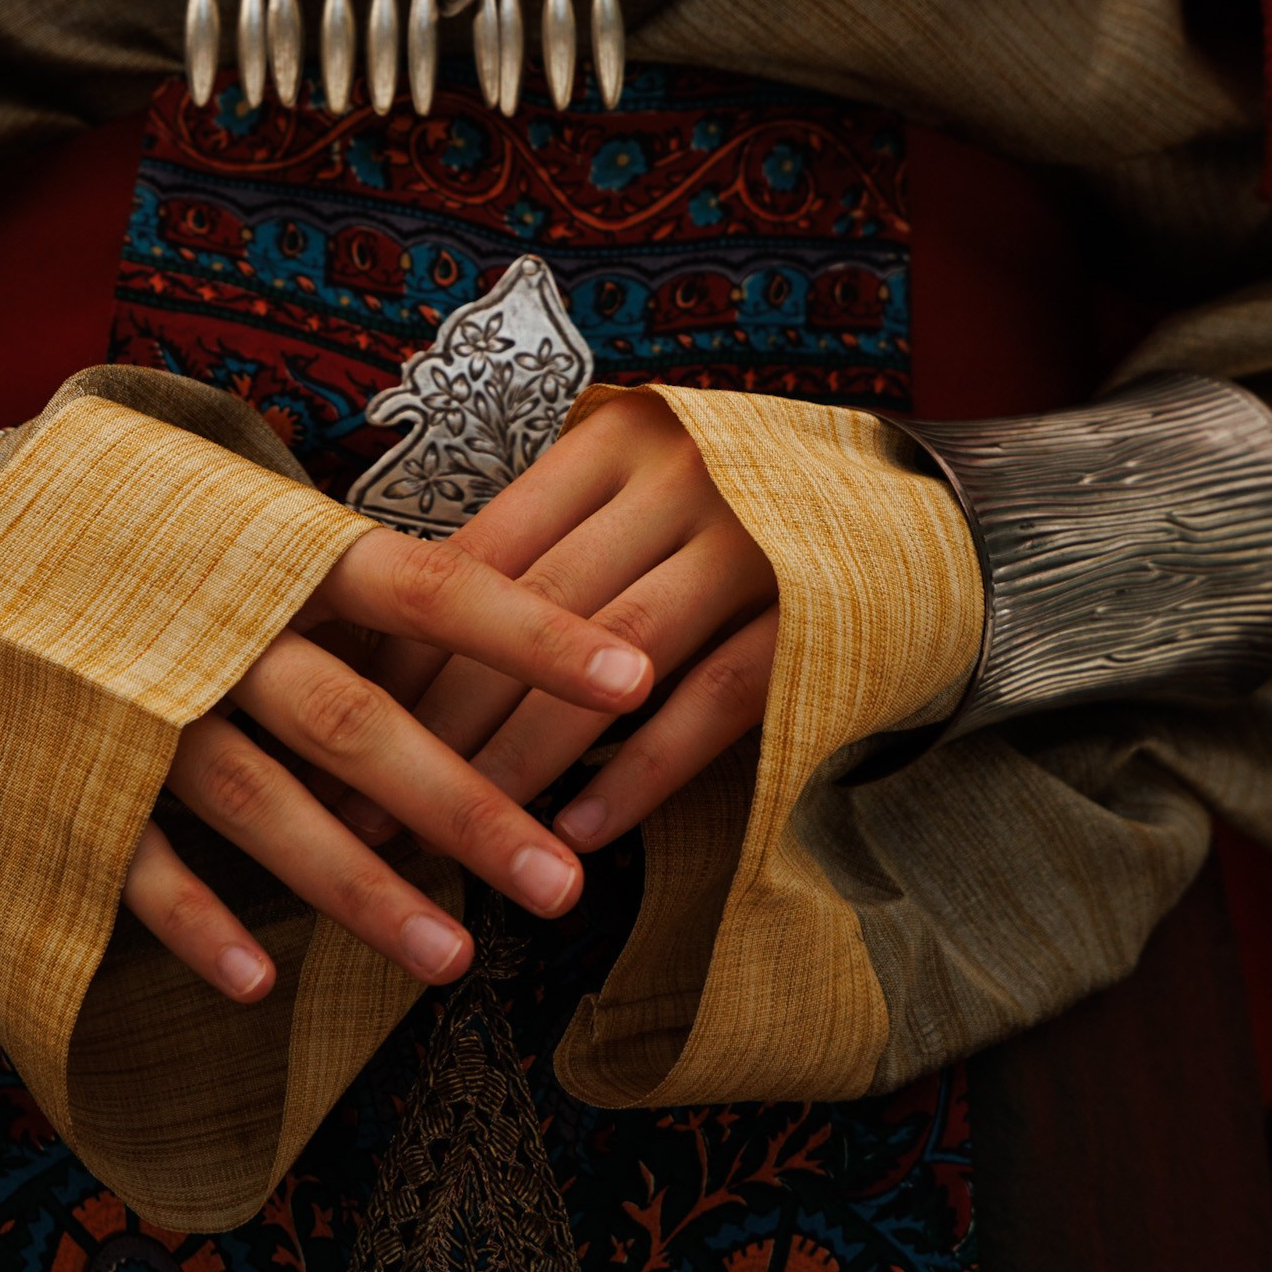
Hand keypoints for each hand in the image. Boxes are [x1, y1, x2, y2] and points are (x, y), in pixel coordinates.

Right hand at [120, 526, 655, 1001]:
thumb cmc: (160, 544)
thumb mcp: (259, 532)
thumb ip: (361, 586)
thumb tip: (517, 617)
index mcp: (284, 555)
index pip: (432, 588)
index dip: (534, 635)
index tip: (637, 679)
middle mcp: (222, 628)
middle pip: (362, 721)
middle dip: (466, 806)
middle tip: (563, 885)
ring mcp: (144, 703)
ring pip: (265, 804)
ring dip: (361, 889)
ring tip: (456, 960)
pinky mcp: (76, 770)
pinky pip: (139, 861)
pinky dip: (198, 922)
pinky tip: (261, 985)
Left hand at [361, 391, 777, 855]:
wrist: (921, 519)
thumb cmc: (737, 518)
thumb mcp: (635, 495)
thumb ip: (544, 543)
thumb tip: (395, 642)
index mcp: (616, 438)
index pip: (485, 547)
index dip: (410, 642)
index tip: (350, 720)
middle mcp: (681, 475)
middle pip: (533, 609)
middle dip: (443, 717)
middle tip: (372, 806)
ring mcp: (752, 544)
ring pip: (610, 660)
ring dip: (525, 756)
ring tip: (462, 833)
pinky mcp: (814, 618)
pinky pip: (710, 704)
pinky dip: (639, 774)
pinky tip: (578, 832)